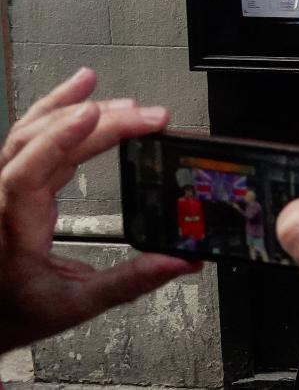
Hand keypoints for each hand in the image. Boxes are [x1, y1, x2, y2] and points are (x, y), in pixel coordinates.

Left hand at [0, 67, 199, 352]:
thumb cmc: (18, 309)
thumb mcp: (76, 304)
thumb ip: (130, 282)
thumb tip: (179, 260)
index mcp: (14, 230)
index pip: (29, 173)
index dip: (59, 139)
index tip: (95, 115)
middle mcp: (3, 200)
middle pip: (41, 142)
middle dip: (99, 121)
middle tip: (148, 116)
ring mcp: (6, 186)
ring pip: (34, 132)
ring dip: (80, 109)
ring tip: (126, 101)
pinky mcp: (17, 180)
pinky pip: (33, 134)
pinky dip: (59, 108)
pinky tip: (82, 90)